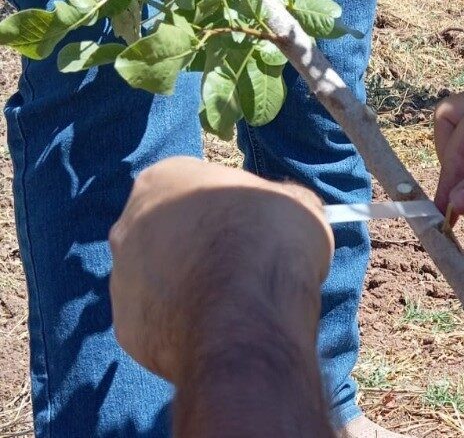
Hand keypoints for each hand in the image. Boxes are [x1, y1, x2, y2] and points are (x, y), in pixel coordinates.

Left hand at [109, 157, 333, 382]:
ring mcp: (120, 280)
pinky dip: (185, 325)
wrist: (247, 316)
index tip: (252, 223)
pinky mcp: (126, 329)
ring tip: (234, 302)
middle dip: (199, 245)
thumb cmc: (270, 240)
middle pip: (169, 231)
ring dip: (190, 286)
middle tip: (242, 262)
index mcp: (162, 179)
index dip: (227, 204)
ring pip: (160, 280)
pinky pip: (160, 322)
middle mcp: (127, 225)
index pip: (193, 185)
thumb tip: (279, 210)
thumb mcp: (296, 202)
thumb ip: (275, 201)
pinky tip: (218, 329)